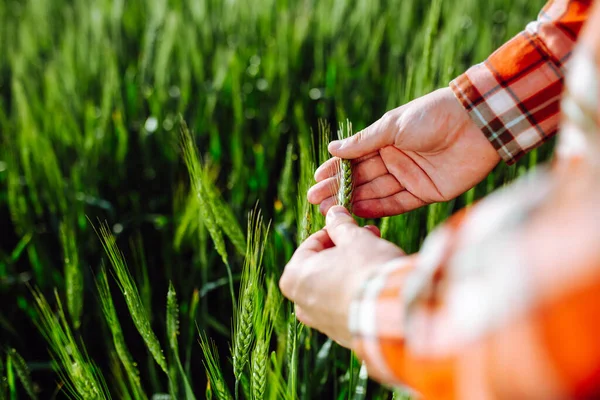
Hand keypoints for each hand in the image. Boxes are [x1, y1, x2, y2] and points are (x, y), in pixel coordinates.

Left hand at [279, 206, 404, 346]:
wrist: (392, 312)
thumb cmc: (367, 270)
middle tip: (368, 237)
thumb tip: (334, 212)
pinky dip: (358, 295)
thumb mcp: (355, 239)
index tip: (350, 226)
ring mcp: (322, 324)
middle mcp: (302, 304)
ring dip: (352, 271)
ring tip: (375, 258)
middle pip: (322, 267)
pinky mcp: (343, 336)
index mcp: (294, 278)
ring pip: (334, 288)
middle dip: (345, 251)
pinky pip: (347, 309)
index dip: (333, 232)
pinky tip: (377, 285)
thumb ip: (341, 226)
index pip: (311, 245)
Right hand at [307, 87, 500, 217]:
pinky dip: (379, 209)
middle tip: (315, 200)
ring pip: (376, 193)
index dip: (335, 170)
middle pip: (362, 178)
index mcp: (386, 140)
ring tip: (331, 210)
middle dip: (338, 189)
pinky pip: (398, 204)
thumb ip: (364, 141)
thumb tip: (332, 148)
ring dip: (354, 201)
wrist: (477, 123)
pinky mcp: (426, 193)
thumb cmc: (433, 115)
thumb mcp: (393, 125)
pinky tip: (359, 213)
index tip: (315, 179)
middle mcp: (396, 160)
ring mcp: (410, 178)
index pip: (355, 159)